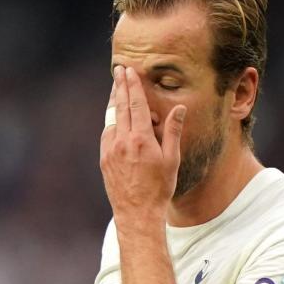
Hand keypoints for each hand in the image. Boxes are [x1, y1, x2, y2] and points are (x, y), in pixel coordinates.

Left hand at [100, 65, 186, 228]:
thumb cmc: (160, 188)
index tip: (129, 71)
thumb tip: (179, 109)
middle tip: (119, 70)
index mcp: (141, 140)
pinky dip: (111, 121)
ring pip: (111, 119)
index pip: (135, 105)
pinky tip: (115, 117)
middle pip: (120, 107)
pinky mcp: (104, 159)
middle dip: (119, 86)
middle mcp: (122, 142)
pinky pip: (107, 134)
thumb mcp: (172, 159)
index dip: (132, 86)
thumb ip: (173, 132)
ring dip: (114, 102)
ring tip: (116, 88)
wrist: (137, 212)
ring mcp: (110, 150)